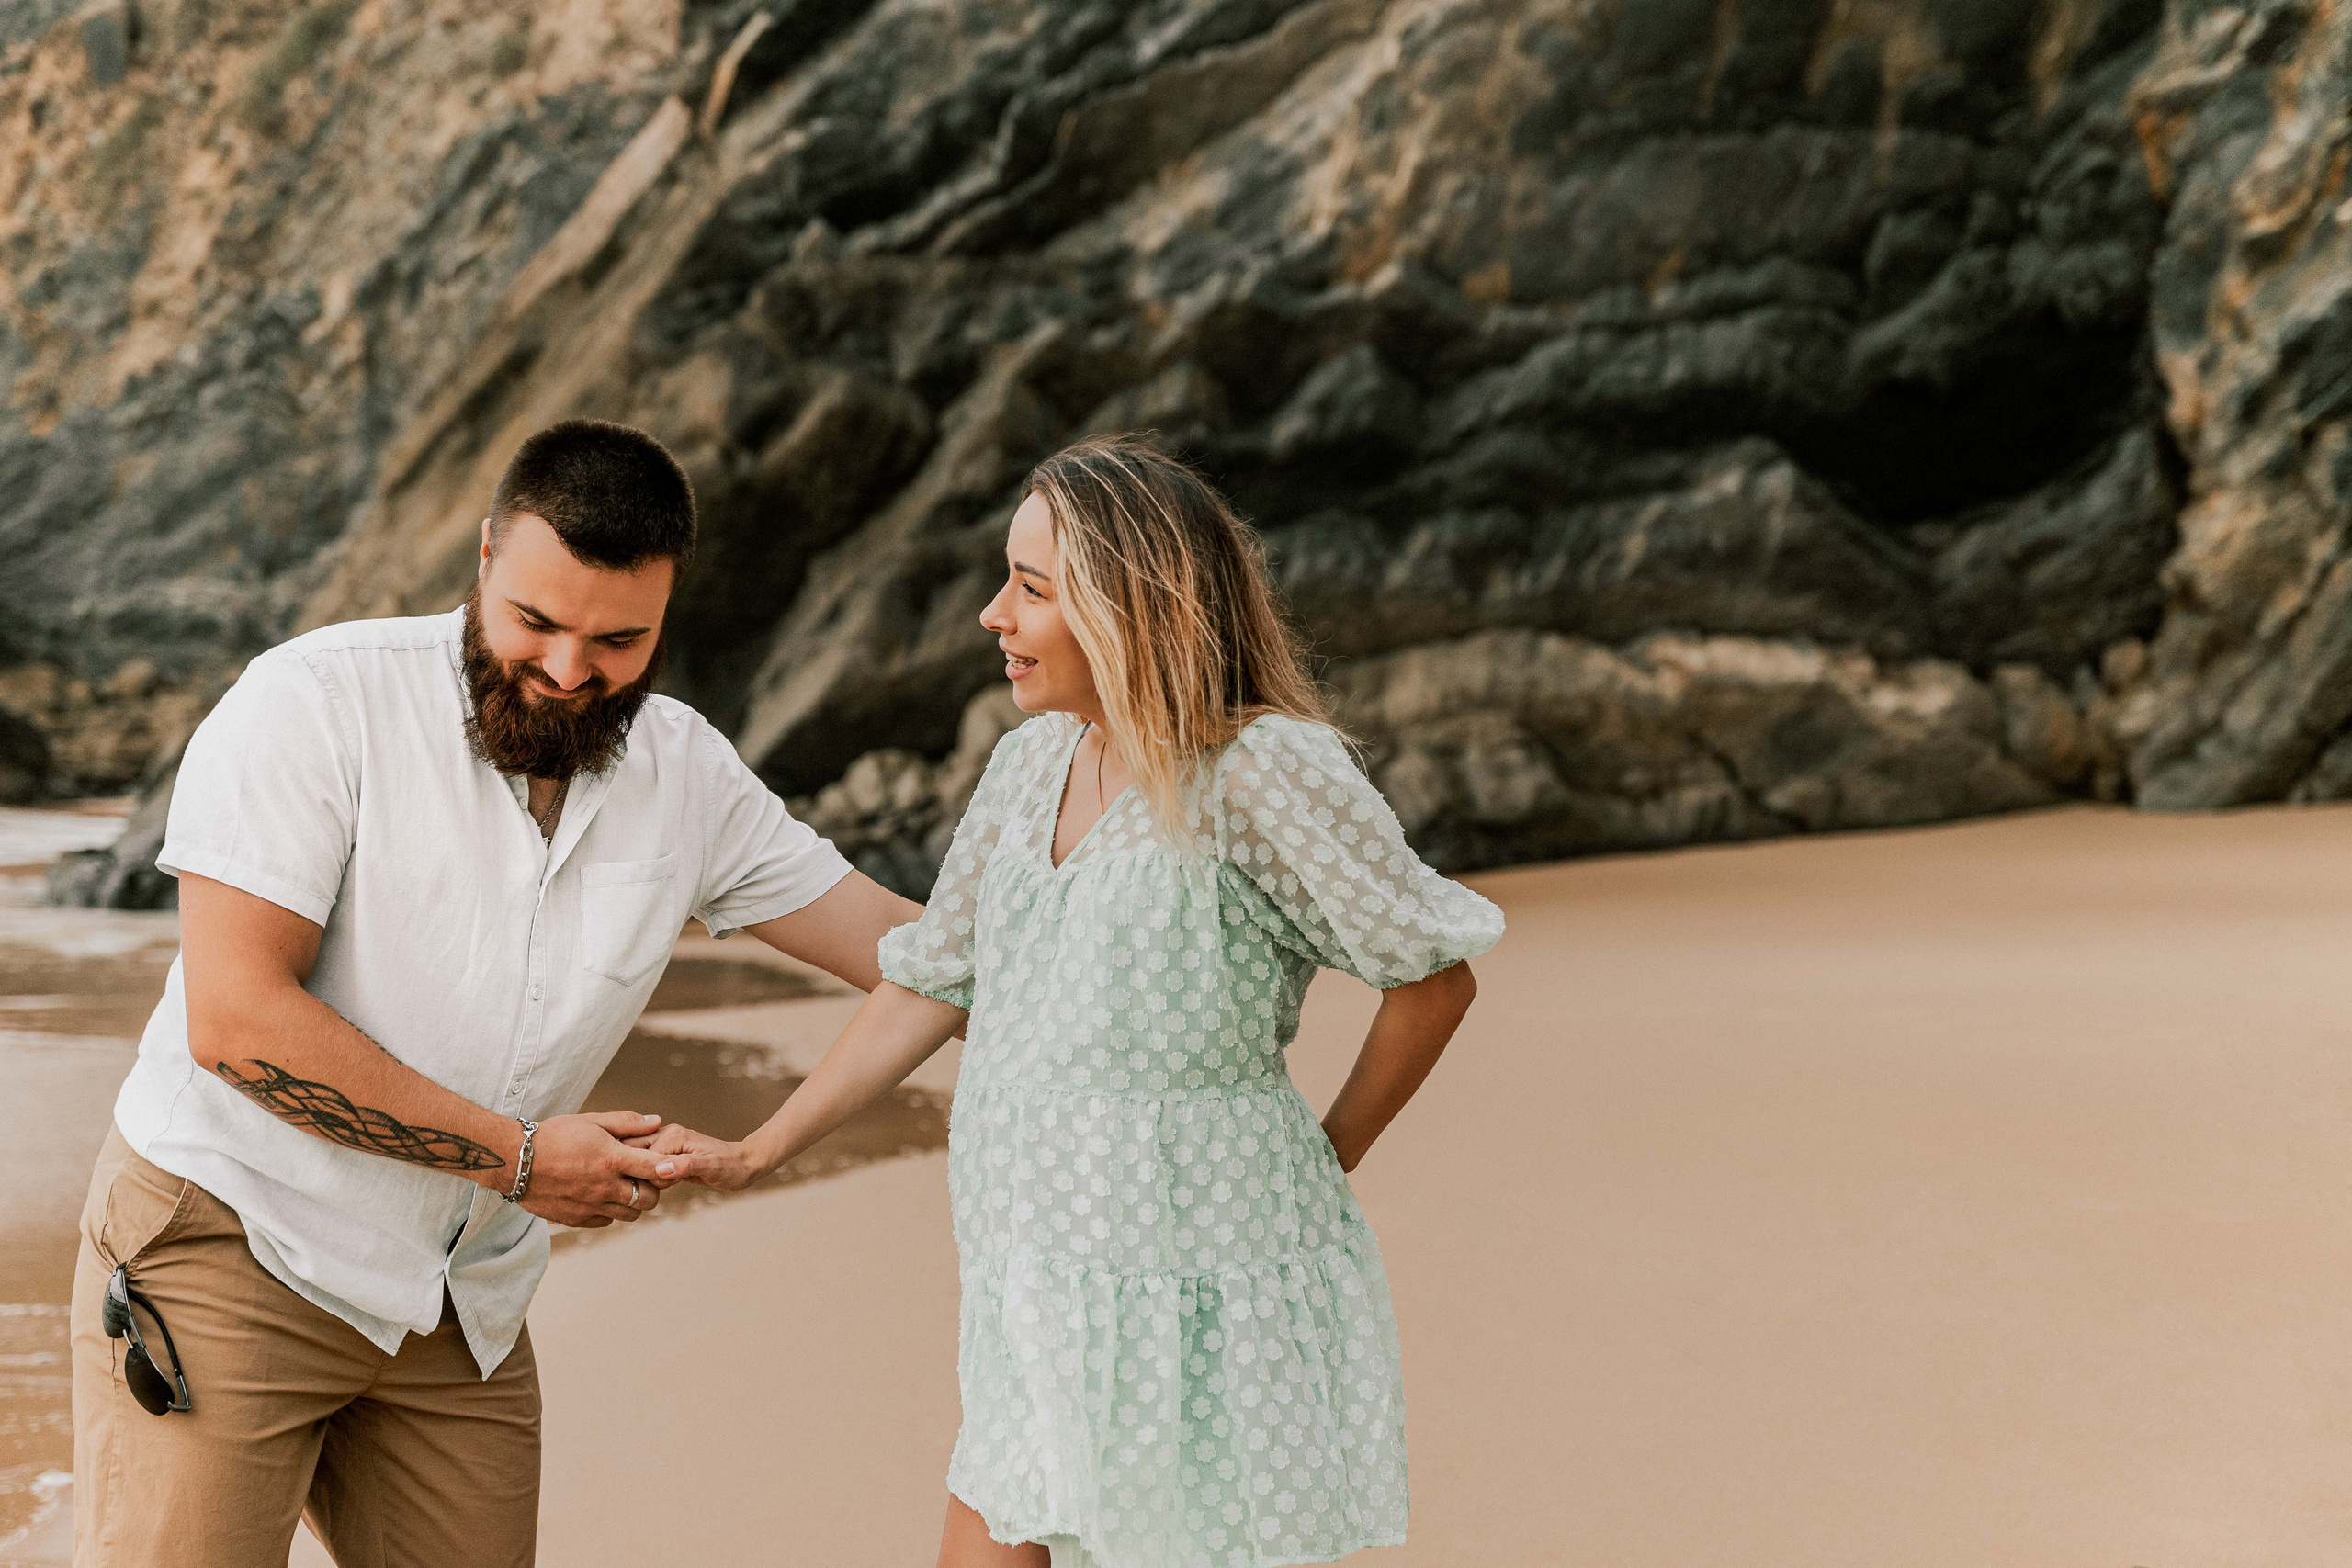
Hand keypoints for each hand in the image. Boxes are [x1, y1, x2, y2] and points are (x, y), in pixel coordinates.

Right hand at [514, 1111, 692, 1227]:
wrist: (514, 1161)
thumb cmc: (553, 1136)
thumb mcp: (591, 1121)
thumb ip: (626, 1123)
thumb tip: (656, 1122)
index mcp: (612, 1159)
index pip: (657, 1169)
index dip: (669, 1168)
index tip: (670, 1164)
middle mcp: (605, 1187)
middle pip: (649, 1200)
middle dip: (653, 1189)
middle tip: (643, 1177)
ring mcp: (591, 1206)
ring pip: (630, 1215)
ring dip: (632, 1203)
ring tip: (622, 1187)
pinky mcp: (576, 1219)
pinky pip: (606, 1222)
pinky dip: (609, 1212)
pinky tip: (600, 1196)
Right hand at [625, 1123, 764, 1192]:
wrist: (742, 1164)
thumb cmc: (730, 1166)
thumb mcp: (712, 1168)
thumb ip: (686, 1167)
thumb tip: (661, 1169)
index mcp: (673, 1136)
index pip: (640, 1156)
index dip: (647, 1175)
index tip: (667, 1184)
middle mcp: (665, 1136)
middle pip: (632, 1154)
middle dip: (640, 1174)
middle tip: (667, 1184)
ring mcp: (665, 1145)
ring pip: (636, 1161)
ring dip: (643, 1176)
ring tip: (668, 1184)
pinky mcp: (666, 1156)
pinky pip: (645, 1166)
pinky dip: (648, 1177)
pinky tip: (662, 1185)